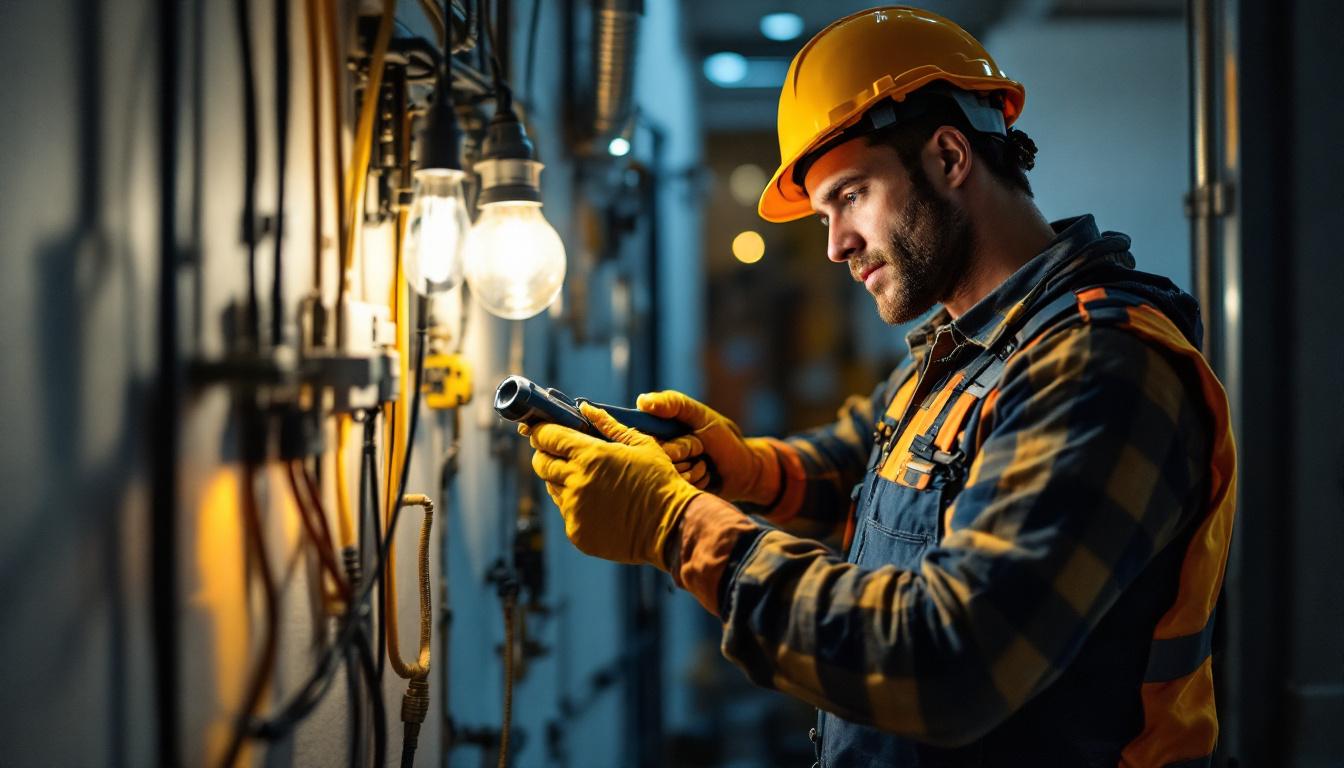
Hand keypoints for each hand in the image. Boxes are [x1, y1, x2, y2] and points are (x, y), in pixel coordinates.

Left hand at [527, 402, 701, 569]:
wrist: (671, 527)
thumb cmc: (660, 482)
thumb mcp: (641, 445)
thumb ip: (609, 425)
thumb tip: (586, 407)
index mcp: (591, 455)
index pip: (548, 437)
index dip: (542, 432)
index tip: (543, 431)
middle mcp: (577, 481)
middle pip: (541, 463)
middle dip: (545, 455)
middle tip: (559, 454)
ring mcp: (575, 509)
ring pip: (553, 488)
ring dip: (562, 481)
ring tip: (589, 481)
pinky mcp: (577, 532)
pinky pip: (567, 512)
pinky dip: (577, 506)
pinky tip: (600, 505)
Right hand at [636, 391, 778, 504]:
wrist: (744, 470)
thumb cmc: (723, 439)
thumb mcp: (701, 416)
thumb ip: (674, 404)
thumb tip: (642, 401)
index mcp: (656, 433)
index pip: (641, 437)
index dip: (667, 439)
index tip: (689, 439)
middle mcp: (656, 454)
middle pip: (656, 458)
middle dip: (684, 452)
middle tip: (701, 449)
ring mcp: (665, 475)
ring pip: (668, 475)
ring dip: (694, 470)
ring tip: (705, 464)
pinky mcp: (675, 493)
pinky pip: (678, 490)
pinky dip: (698, 482)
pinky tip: (706, 477)